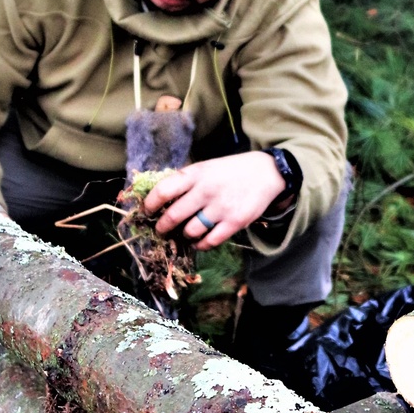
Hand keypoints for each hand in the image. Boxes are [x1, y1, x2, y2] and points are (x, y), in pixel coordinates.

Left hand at [143, 152, 286, 250]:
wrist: (266, 173)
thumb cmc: (230, 171)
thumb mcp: (206, 168)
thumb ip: (185, 181)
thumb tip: (158, 199)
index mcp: (196, 174)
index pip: (163, 190)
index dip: (150, 204)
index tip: (147, 211)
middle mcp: (206, 190)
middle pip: (173, 215)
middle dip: (163, 227)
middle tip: (161, 230)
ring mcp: (221, 208)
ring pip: (190, 231)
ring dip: (184, 235)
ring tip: (185, 233)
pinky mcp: (235, 222)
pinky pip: (209, 241)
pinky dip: (200, 244)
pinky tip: (199, 241)